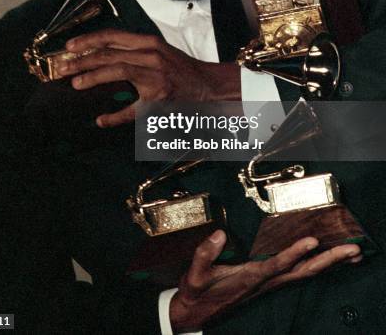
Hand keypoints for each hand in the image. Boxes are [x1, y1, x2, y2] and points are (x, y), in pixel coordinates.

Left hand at [56, 29, 240, 126]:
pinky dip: (115, 115)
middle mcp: (151, 54)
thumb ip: (132, 52)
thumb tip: (101, 56)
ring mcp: (155, 75)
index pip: (112, 36)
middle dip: (81, 60)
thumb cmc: (181, 70)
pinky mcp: (160, 98)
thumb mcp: (158, 53)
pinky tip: (101, 119)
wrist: (211, 86)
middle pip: (109, 53)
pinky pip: (132, 108)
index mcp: (148, 42)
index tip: (68, 47)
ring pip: (117, 70)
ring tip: (75, 83)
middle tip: (61, 67)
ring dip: (92, 77)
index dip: (87, 40)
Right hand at [170, 230, 361, 331]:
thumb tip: (219, 234)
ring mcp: (268, 285)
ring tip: (351, 254)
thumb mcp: (194, 273)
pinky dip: (316, 266)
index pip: (277, 264)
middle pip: (303, 272)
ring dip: (329, 264)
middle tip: (353, 250)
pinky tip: (326, 261)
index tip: (313, 241)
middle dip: (329, 260)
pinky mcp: (268, 284)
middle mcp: (264, 283)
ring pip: (305, 275)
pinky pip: (298, 275)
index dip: (295, 253)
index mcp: (249, 278)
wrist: (194, 313)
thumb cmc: (196, 291)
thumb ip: (205, 253)